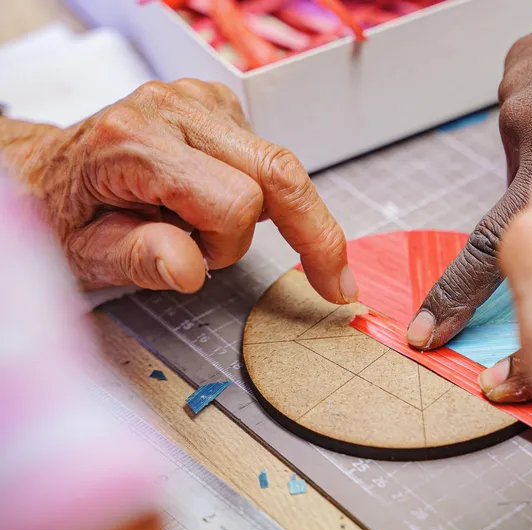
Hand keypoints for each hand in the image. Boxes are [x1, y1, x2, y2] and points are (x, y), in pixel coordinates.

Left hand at [0, 80, 355, 302]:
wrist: (49, 172)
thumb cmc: (65, 214)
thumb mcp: (85, 255)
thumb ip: (138, 259)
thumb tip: (190, 267)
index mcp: (133, 142)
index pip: (233, 201)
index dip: (231, 247)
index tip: (220, 273)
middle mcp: (171, 108)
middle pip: (278, 171)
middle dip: (308, 232)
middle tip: (338, 282)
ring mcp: (198, 100)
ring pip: (279, 167)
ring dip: (263, 213)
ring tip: (205, 228)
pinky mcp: (216, 104)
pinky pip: (267, 157)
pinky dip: (258, 193)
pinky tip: (215, 201)